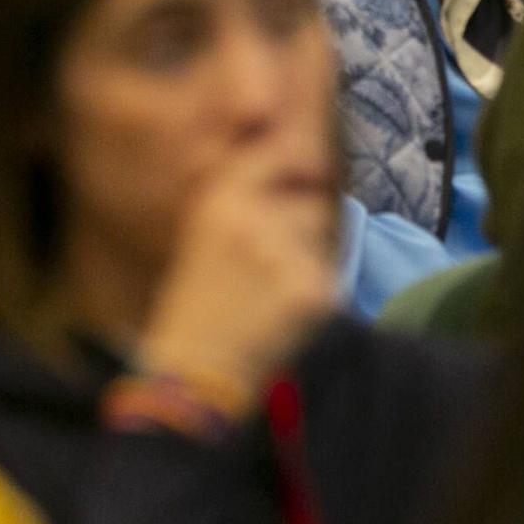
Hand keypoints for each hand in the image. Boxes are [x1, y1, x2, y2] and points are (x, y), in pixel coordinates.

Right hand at [134, 145, 338, 417]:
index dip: (296, 163)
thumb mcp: (203, 232)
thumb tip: (295, 159)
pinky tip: (282, 314)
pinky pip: (328, 274)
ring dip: (308, 256)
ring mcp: (286, 254)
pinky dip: (313, 293)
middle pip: (309, 199)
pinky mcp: (313, 290)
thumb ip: (242, 195)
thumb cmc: (195, 302)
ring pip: (322, 235)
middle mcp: (254, 218)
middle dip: (301, 225)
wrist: (195, 370)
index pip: (278, 153)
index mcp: (221, 200)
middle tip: (269, 265)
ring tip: (271, 291)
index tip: (302, 175)